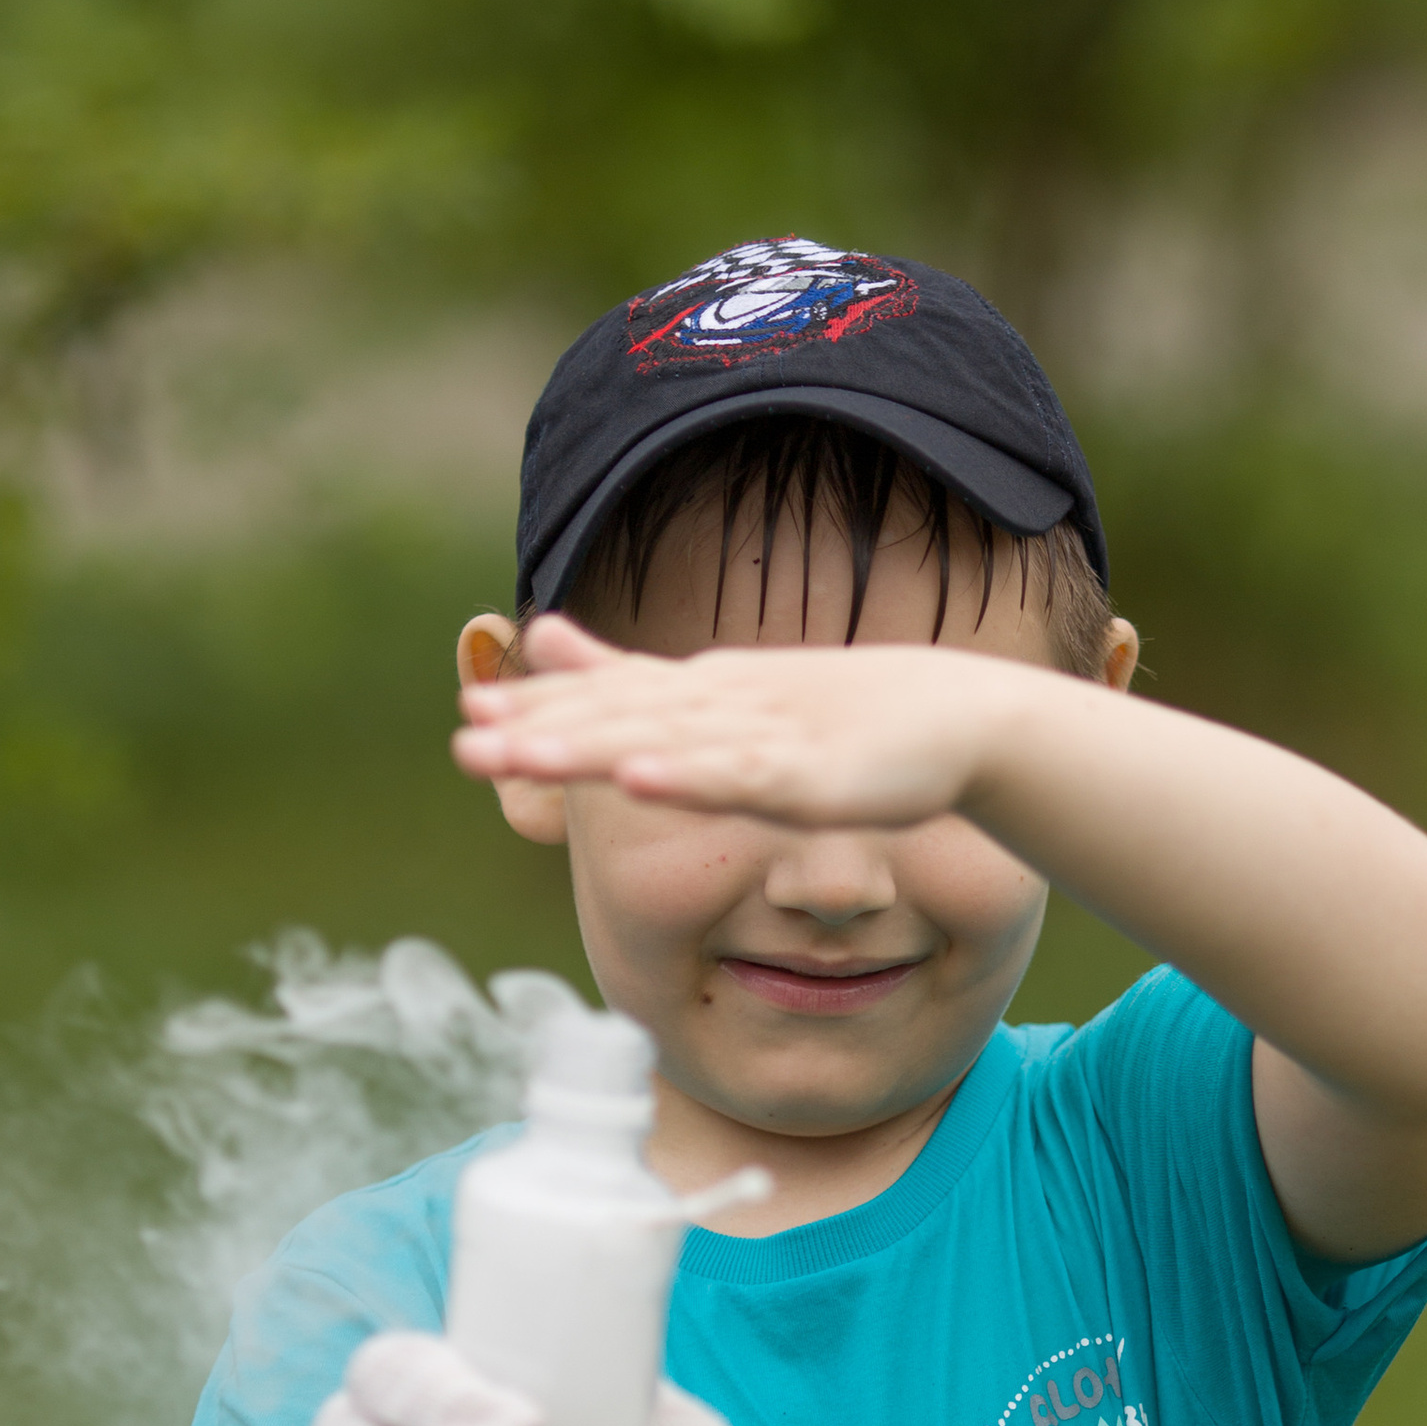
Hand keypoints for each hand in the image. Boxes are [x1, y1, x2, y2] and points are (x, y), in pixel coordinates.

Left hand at [452, 609, 1019, 824]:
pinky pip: (736, 777)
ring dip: (589, 746)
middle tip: (468, 738)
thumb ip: (661, 687)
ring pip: (664, 741)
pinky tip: (634, 777)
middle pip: (621, 717)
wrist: (957, 719)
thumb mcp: (742, 702)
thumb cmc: (848, 718)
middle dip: (542, 728)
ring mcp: (767, 737)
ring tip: (521, 755)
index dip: (543, 706)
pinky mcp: (808, 775)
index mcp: (708, 695)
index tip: (473, 712)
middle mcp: (726, 705)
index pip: (612, 700)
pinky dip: (684, 774)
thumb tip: (569, 648)